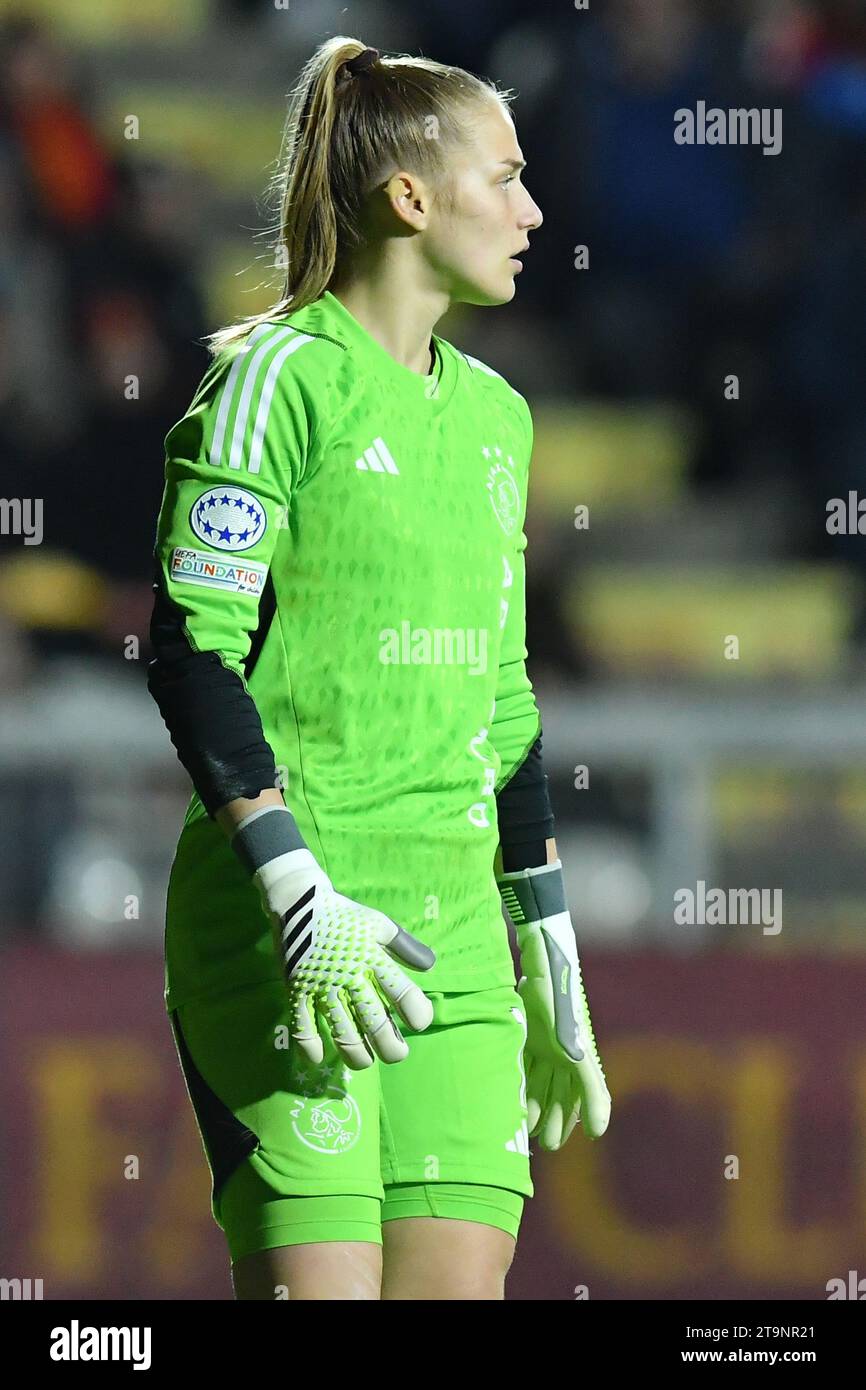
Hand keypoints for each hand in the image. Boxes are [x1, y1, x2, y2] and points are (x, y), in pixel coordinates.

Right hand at [256, 849, 435, 1070]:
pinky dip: (312, 1049)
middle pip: (375, 1024)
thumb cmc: (345, 916)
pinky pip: (303, 1030)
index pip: (404, 995)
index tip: (419, 1022)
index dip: (418, 1014)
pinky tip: (321, 1057)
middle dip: (391, 1048)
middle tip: (397, 1053)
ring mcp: (321, 987)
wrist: (299, 903)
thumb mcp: (379, 924)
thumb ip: (406, 946)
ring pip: (343, 1034)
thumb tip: (430, 966)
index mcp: (373, 958)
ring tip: (366, 1061)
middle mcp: (349, 977)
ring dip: (357, 1056)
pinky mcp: (296, 992)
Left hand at [498, 859, 609, 1149]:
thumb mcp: (578, 1054)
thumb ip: (592, 1092)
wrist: (543, 960)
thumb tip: (599, 1133)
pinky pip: (522, 1061)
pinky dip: (517, 1079)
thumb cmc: (564, 1005)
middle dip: (550, 1116)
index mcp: (580, 1057)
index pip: (578, 1096)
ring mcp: (544, 1041)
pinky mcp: (526, 1030)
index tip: (558, 1143)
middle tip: (540, 1142)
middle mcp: (563, 1051)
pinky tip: (507, 1095)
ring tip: (523, 1126)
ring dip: (532, 1101)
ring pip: (538, 1079)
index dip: (570, 1119)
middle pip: (557, 1091)